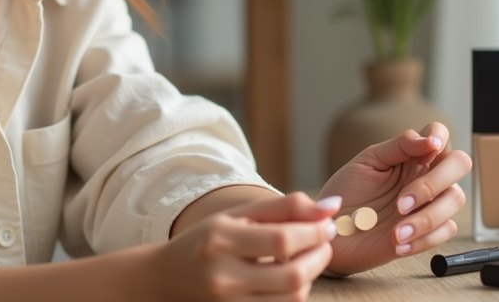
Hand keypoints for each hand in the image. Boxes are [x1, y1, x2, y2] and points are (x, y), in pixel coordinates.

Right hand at [146, 192, 338, 300]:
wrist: (167, 277)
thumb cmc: (207, 240)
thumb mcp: (237, 215)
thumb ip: (284, 207)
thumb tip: (332, 205)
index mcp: (220, 239)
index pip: (281, 239)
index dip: (313, 232)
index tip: (326, 225)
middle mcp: (223, 275)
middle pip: (292, 275)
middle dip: (319, 257)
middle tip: (324, 242)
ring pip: (292, 297)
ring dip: (310, 275)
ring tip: (306, 257)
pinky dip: (294, 292)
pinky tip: (289, 276)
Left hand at [318, 122, 471, 275]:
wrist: (335, 230)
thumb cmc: (348, 191)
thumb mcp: (367, 162)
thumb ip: (399, 146)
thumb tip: (430, 140)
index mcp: (412, 155)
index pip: (439, 135)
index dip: (441, 135)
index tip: (432, 146)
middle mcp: (426, 175)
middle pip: (459, 164)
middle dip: (433, 183)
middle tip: (400, 204)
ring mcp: (430, 203)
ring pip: (456, 199)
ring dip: (426, 218)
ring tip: (395, 232)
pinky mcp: (430, 231)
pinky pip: (446, 231)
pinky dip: (423, 239)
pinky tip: (398, 243)